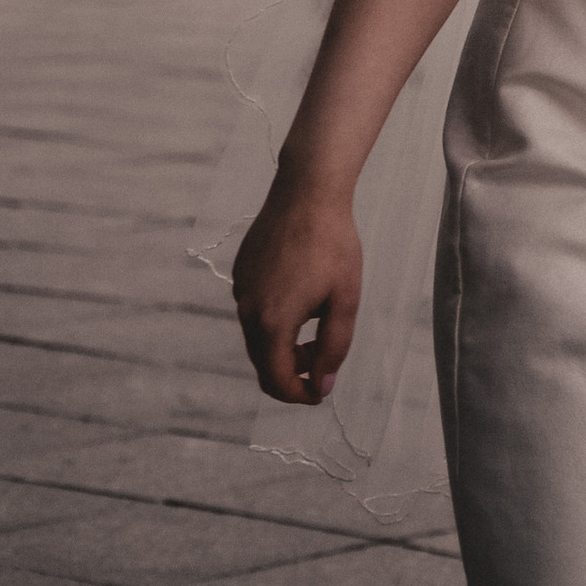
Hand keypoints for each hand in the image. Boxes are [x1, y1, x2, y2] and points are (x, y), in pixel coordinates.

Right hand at [232, 174, 363, 402]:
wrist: (307, 190)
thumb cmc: (333, 243)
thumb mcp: (345, 299)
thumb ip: (334, 348)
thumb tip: (322, 386)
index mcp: (272, 323)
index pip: (276, 382)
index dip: (299, 396)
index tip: (320, 394)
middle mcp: (247, 310)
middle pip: (263, 363)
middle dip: (292, 372)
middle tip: (321, 362)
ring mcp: (241, 289)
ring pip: (257, 337)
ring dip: (283, 345)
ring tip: (316, 325)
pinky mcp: (241, 271)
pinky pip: (254, 309)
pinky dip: (273, 319)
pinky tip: (301, 296)